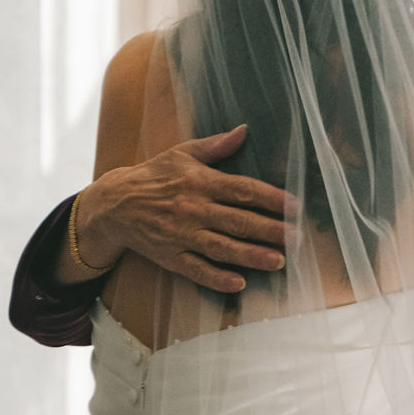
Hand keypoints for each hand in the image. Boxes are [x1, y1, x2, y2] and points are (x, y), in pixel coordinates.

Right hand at [71, 124, 296, 292]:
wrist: (115, 204)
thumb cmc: (155, 176)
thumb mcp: (182, 154)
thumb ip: (215, 146)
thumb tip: (244, 130)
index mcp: (200, 182)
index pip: (243, 190)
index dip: (271, 198)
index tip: (295, 206)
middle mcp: (193, 209)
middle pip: (238, 221)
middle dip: (270, 230)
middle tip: (298, 238)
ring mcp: (181, 235)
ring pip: (222, 247)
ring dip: (251, 256)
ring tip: (278, 262)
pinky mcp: (171, 256)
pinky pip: (196, 270)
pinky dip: (216, 278)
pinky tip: (239, 284)